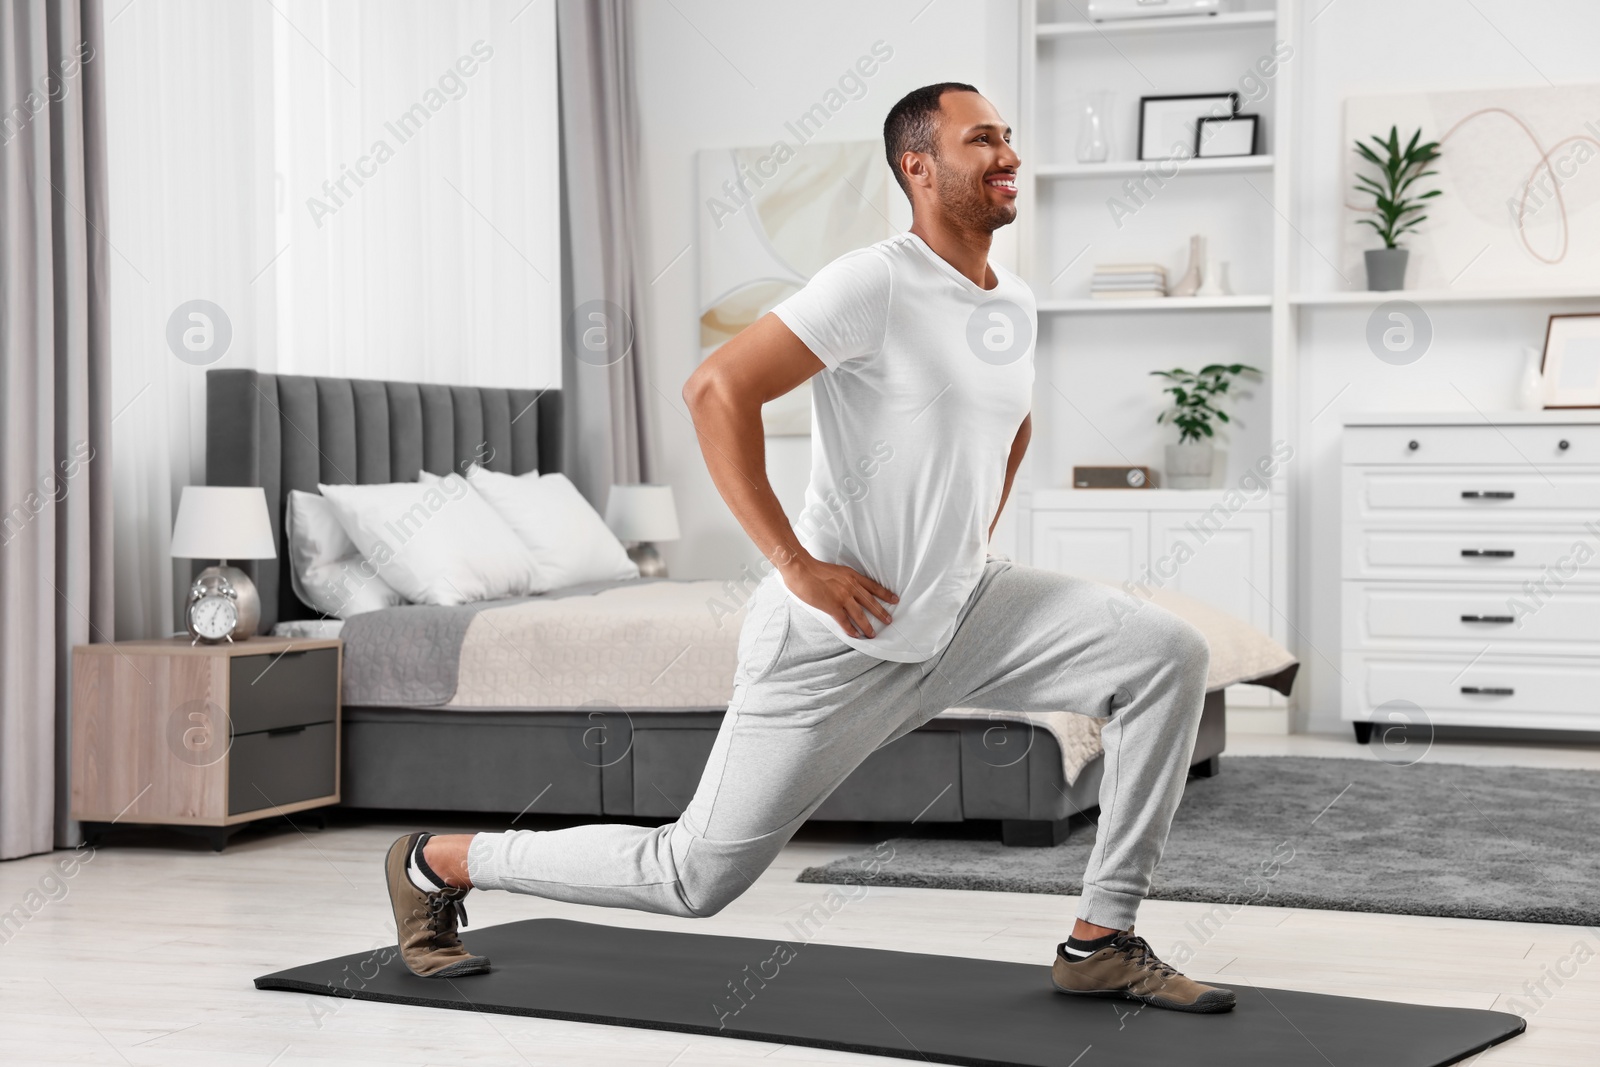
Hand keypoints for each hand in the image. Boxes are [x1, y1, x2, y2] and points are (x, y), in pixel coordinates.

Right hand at [780, 556, 898, 638]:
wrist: (801, 569)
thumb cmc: (814, 568)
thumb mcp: (837, 570)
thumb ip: (845, 579)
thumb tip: (849, 588)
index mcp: (852, 576)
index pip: (873, 586)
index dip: (885, 594)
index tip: (895, 600)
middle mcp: (850, 587)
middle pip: (870, 602)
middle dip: (881, 612)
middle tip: (889, 620)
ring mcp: (842, 597)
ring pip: (860, 615)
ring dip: (867, 626)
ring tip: (873, 634)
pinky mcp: (832, 606)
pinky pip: (844, 621)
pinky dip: (850, 629)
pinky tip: (855, 635)